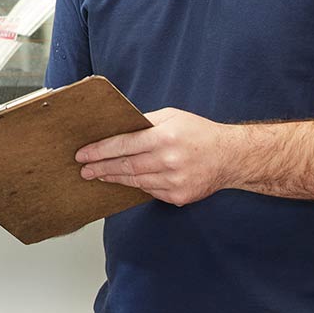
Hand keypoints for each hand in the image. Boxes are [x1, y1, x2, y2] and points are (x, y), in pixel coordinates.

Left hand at [75, 108, 233, 206]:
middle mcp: (168, 160)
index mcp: (164, 137)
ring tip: (99, 175)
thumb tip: (117, 129)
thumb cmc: (199, 133)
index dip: (99, 150)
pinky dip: (136, 185)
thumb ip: (144, 123)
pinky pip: (149, 191)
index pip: (123, 145)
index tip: (82, 154)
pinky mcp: (178, 196)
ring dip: (114, 178)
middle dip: (100, 167)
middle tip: (84, 170)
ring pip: (135, 181)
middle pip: (125, 166)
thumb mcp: (171, 117)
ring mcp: (174, 181)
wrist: (230, 157)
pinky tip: (125, 181)